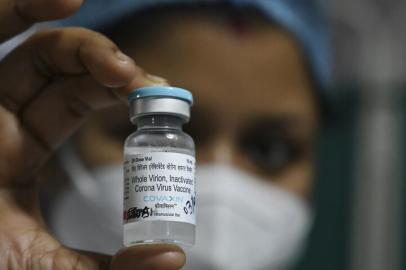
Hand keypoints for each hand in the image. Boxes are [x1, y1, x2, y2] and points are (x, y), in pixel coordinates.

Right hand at [0, 1, 183, 268]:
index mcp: (20, 156)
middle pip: (64, 75)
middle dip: (110, 69)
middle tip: (148, 84)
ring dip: (83, 46)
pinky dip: (18, 8)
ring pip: (32, 53)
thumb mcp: (46, 269)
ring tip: (121, 65)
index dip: (120, 94)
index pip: (78, 104)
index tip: (160, 98)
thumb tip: (172, 258)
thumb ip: (110, 268)